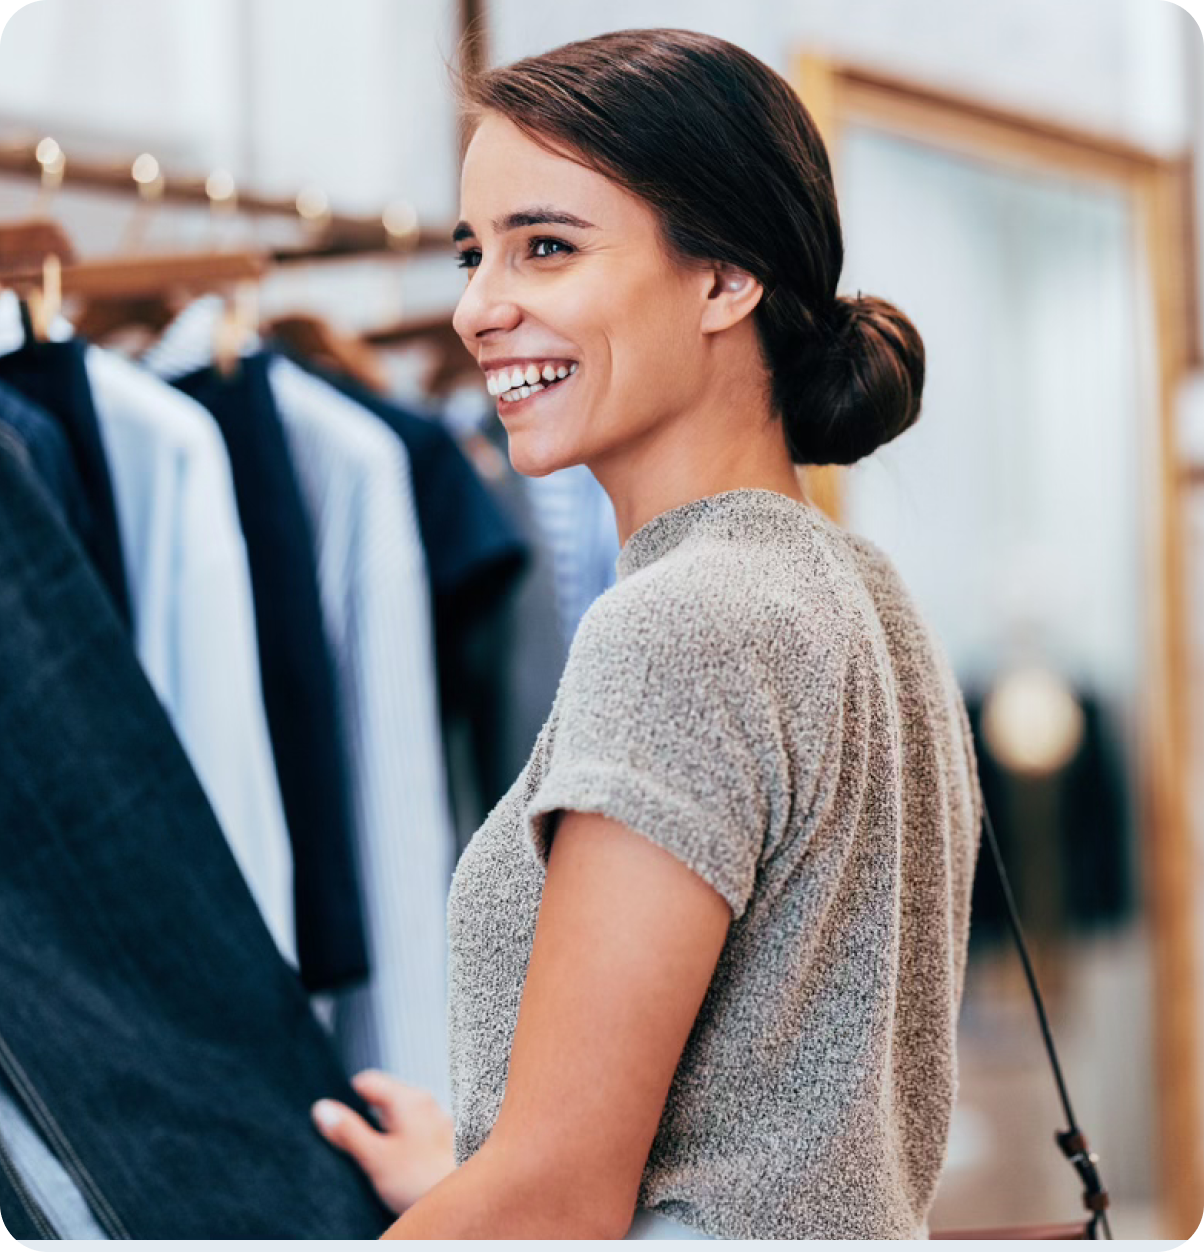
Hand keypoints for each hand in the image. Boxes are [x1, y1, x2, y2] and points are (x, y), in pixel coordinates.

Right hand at [312, 1070, 456, 1213]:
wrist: (462, 1203)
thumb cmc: (421, 1180)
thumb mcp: (376, 1158)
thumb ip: (348, 1132)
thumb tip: (322, 1109)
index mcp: (408, 1098)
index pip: (367, 1080)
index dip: (346, 1098)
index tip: (336, 1120)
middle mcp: (425, 1102)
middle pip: (382, 1096)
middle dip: (364, 1117)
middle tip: (355, 1145)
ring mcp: (436, 1118)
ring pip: (398, 1115)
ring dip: (383, 1131)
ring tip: (377, 1157)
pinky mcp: (442, 1138)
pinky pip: (412, 1130)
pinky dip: (400, 1141)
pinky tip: (398, 1164)